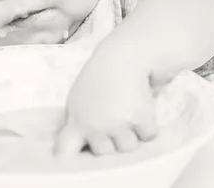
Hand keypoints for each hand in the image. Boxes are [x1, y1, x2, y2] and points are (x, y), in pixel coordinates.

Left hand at [54, 50, 169, 156]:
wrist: (123, 56)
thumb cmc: (100, 76)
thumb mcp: (78, 98)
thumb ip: (76, 124)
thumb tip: (77, 149)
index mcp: (75, 121)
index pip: (65, 150)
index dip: (70, 157)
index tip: (76, 156)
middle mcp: (93, 126)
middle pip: (105, 152)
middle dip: (112, 138)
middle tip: (115, 115)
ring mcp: (116, 124)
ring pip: (128, 147)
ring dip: (132, 132)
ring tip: (128, 109)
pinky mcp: (139, 118)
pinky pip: (148, 135)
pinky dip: (149, 124)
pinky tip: (141, 105)